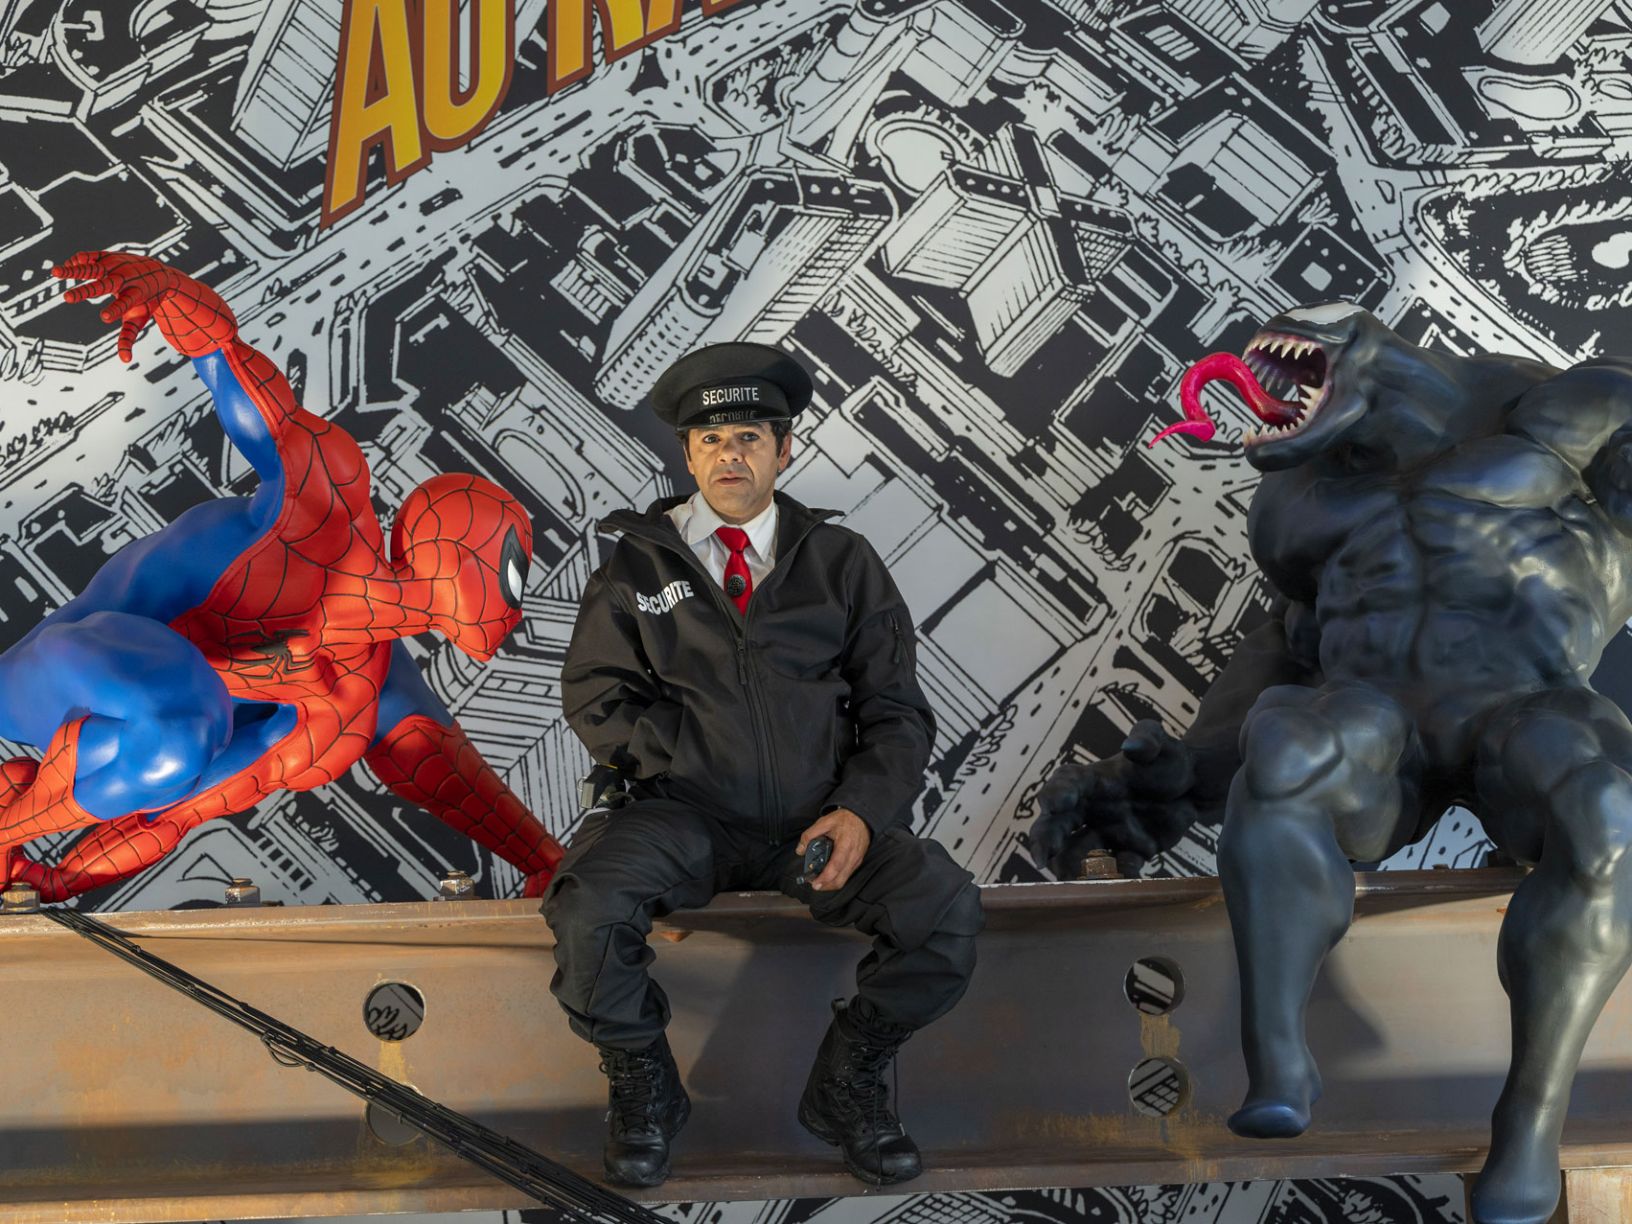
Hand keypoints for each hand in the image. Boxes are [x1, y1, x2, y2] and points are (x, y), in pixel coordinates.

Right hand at [52, 251, 236, 360]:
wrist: (160, 273)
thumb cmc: (147, 301)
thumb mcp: (140, 318)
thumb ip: (129, 337)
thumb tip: (125, 361)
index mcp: (135, 295)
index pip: (124, 304)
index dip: (115, 310)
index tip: (104, 318)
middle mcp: (125, 279)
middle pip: (103, 285)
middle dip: (85, 292)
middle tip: (66, 299)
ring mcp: (116, 265)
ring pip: (93, 267)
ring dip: (74, 270)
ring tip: (54, 273)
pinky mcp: (108, 256)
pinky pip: (91, 257)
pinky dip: (78, 261)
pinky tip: (66, 267)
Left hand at [797, 808, 869, 891]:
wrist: (862, 817)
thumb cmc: (846, 819)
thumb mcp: (824, 822)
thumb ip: (809, 835)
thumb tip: (800, 849)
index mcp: (845, 845)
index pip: (835, 866)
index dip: (825, 878)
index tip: (815, 883)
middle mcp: (853, 856)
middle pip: (840, 879)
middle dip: (825, 886)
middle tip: (814, 884)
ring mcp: (857, 860)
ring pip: (844, 880)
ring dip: (830, 884)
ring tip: (819, 880)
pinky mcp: (857, 862)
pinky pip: (847, 875)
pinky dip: (837, 878)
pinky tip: (828, 875)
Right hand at [1026, 719, 1199, 878]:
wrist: (1196, 787)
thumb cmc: (1169, 759)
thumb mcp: (1161, 741)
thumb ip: (1148, 737)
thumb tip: (1133, 747)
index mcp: (1092, 780)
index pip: (1065, 783)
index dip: (1055, 793)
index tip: (1052, 804)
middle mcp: (1092, 809)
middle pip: (1057, 825)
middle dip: (1045, 840)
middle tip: (1041, 858)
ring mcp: (1109, 833)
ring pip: (1079, 853)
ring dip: (1073, 868)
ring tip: (1076, 881)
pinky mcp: (1131, 852)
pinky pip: (1119, 868)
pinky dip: (1119, 876)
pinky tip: (1126, 877)